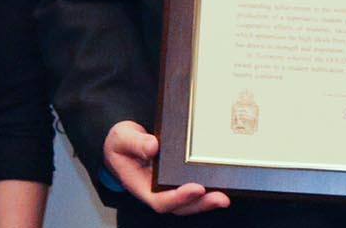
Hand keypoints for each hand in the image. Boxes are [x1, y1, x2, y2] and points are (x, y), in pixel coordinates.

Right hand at [103, 120, 230, 215]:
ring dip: (208, 201)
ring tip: (225, 196)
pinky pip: (194, 190)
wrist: (123, 142)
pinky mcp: (178, 180)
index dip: (178, 198)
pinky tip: (224, 184)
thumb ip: (135, 142)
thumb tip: (153, 146)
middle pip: (180, 206)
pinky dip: (208, 190)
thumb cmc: (120, 143)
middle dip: (201, 204)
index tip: (195, 188)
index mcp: (140, 185)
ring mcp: (168, 187)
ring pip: (190, 202)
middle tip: (220, 197)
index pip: (159, 200)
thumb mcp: (121, 138)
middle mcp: (156, 191)